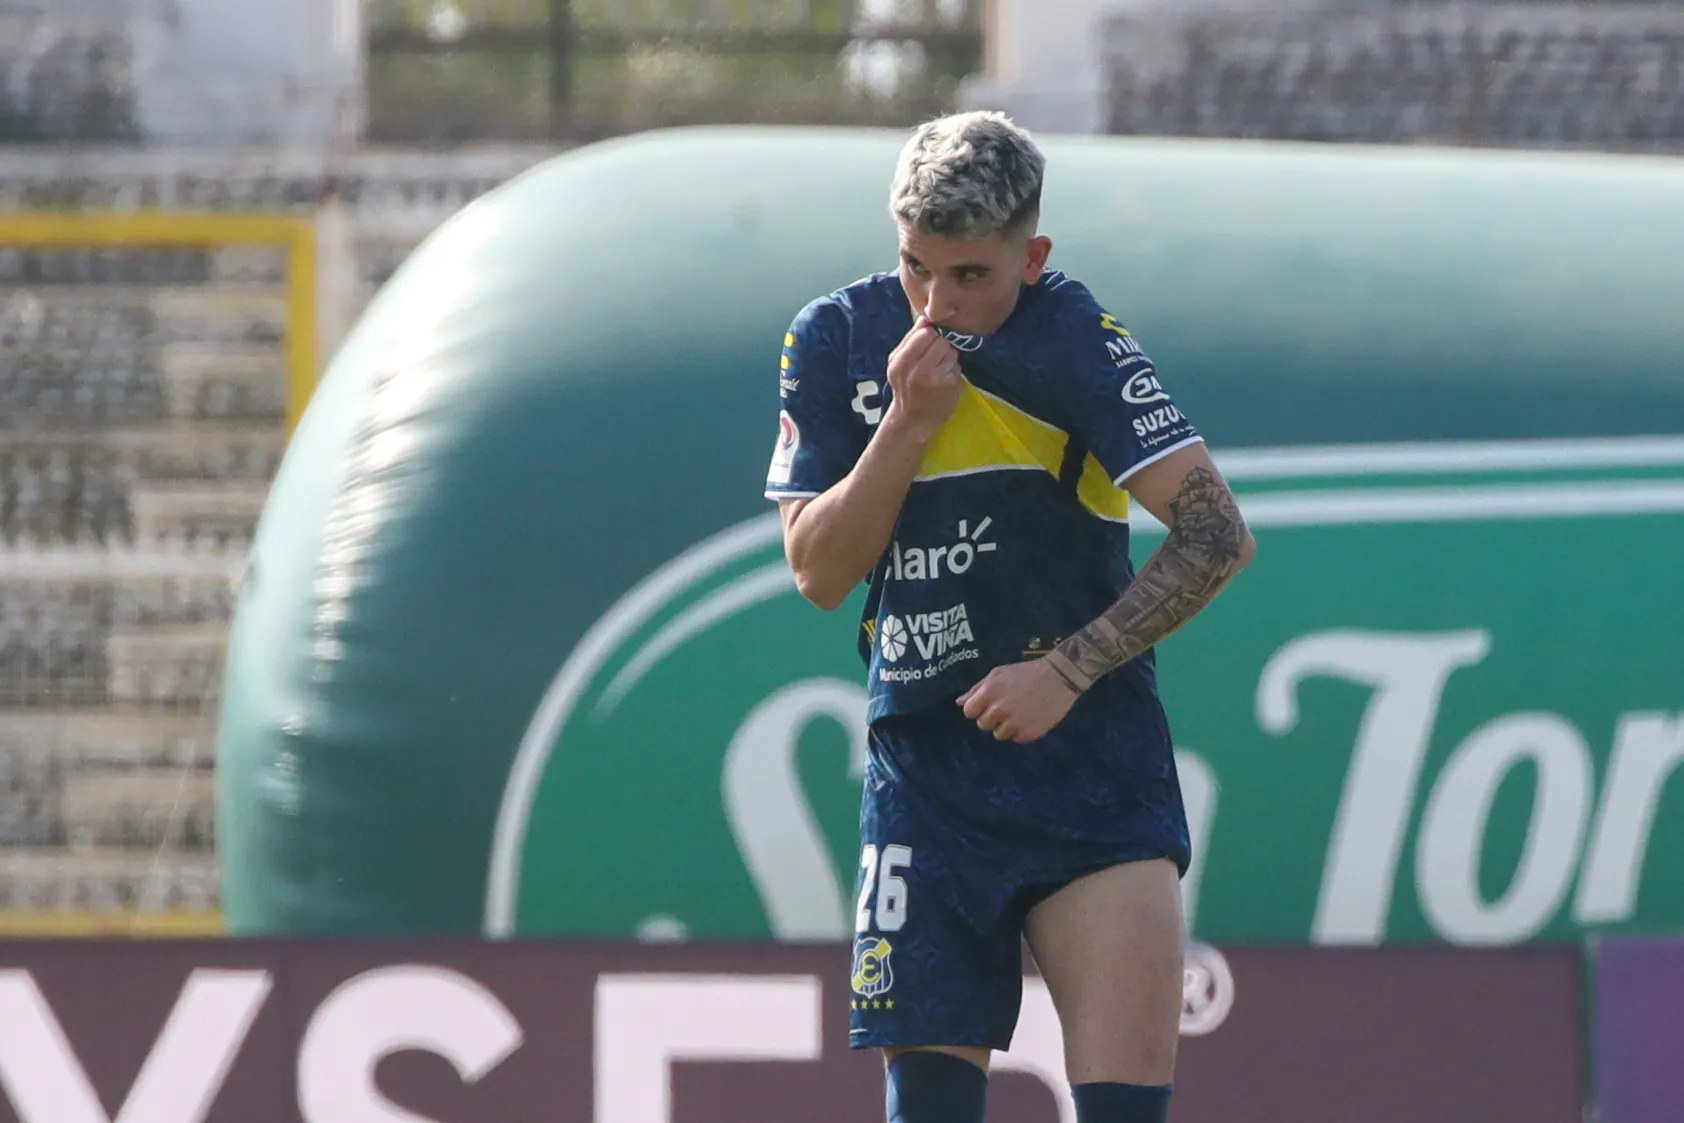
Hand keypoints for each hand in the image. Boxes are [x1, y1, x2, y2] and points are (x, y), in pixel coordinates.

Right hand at [884, 318, 962, 440]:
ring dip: (948, 358)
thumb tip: (925, 317)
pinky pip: (957, 365)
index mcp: (900, 362)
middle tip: (933, 361)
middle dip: (939, 347)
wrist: (913, 420)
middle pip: (940, 340)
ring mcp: (936, 378)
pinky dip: (952, 370)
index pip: (925, 333)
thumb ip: (910, 340)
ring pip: (951, 351)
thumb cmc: (905, 388)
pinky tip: (944, 381)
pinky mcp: (951, 385)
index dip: (928, 337)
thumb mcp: (897, 364)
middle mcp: (918, 370)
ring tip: (938, 371)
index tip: (926, 347)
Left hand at [957, 658, 1081, 742]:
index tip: (988, 704)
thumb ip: (977, 689)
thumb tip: (959, 703)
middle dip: (991, 718)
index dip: (977, 709)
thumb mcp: (998, 674)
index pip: (968, 712)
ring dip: (1006, 726)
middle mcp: (999, 709)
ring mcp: (1014, 723)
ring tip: (1020, 711)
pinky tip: (1030, 717)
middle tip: (1007, 706)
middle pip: (982, 725)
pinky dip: (1021, 731)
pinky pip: (1016, 738)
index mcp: (989, 692)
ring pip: (999, 734)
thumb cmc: (1026, 673)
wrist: (1059, 678)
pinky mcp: (1028, 733)